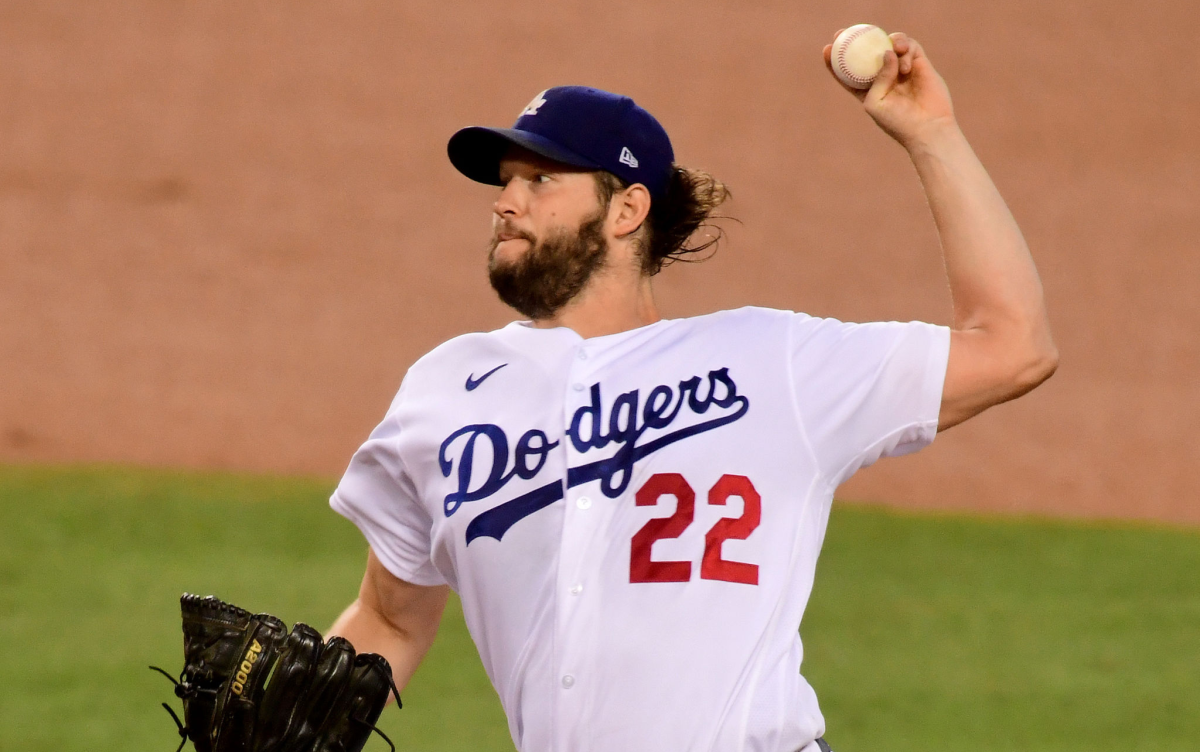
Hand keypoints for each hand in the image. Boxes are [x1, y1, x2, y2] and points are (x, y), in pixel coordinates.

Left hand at [823, 32, 956, 148]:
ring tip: (894, 51)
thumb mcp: (876, 102)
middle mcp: (884, 77)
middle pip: (868, 52)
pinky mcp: (920, 64)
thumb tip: (886, 52)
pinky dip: (906, 49)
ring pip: (890, 45)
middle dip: (856, 39)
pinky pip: (910, 47)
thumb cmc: (897, 121)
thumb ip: (877, 78)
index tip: (827, 48)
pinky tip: (905, 65)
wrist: (928, 128)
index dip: (836, 59)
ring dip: (890, 43)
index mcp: (867, 89)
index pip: (848, 71)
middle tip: (847, 31)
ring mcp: (902, 69)